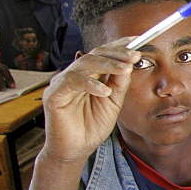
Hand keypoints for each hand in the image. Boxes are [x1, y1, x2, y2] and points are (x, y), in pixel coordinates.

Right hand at [40, 41, 138, 164]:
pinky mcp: (53, 95)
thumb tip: (129, 63)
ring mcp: (62, 83)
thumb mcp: (113, 102)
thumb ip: (119, 83)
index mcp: (90, 74)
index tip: (137, 40)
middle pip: (95, 54)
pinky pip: (71, 82)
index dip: (119, 45)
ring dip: (107, 64)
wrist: (77, 149)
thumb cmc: (92, 125)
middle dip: (116, 53)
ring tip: (125, 68)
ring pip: (84, 64)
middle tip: (134, 55)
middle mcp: (75, 74)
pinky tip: (104, 91)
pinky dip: (90, 84)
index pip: (103, 53)